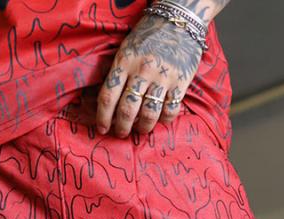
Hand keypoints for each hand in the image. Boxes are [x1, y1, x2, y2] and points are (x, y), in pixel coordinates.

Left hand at [96, 14, 203, 137]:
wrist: (179, 20)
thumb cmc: (148, 36)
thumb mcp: (126, 49)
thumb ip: (117, 72)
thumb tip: (107, 102)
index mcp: (125, 61)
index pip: (108, 96)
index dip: (102, 117)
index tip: (102, 128)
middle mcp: (142, 70)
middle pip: (127, 110)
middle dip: (121, 128)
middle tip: (121, 133)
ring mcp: (163, 77)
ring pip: (149, 114)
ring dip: (143, 128)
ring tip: (141, 129)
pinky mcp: (181, 81)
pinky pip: (170, 110)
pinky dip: (164, 120)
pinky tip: (160, 119)